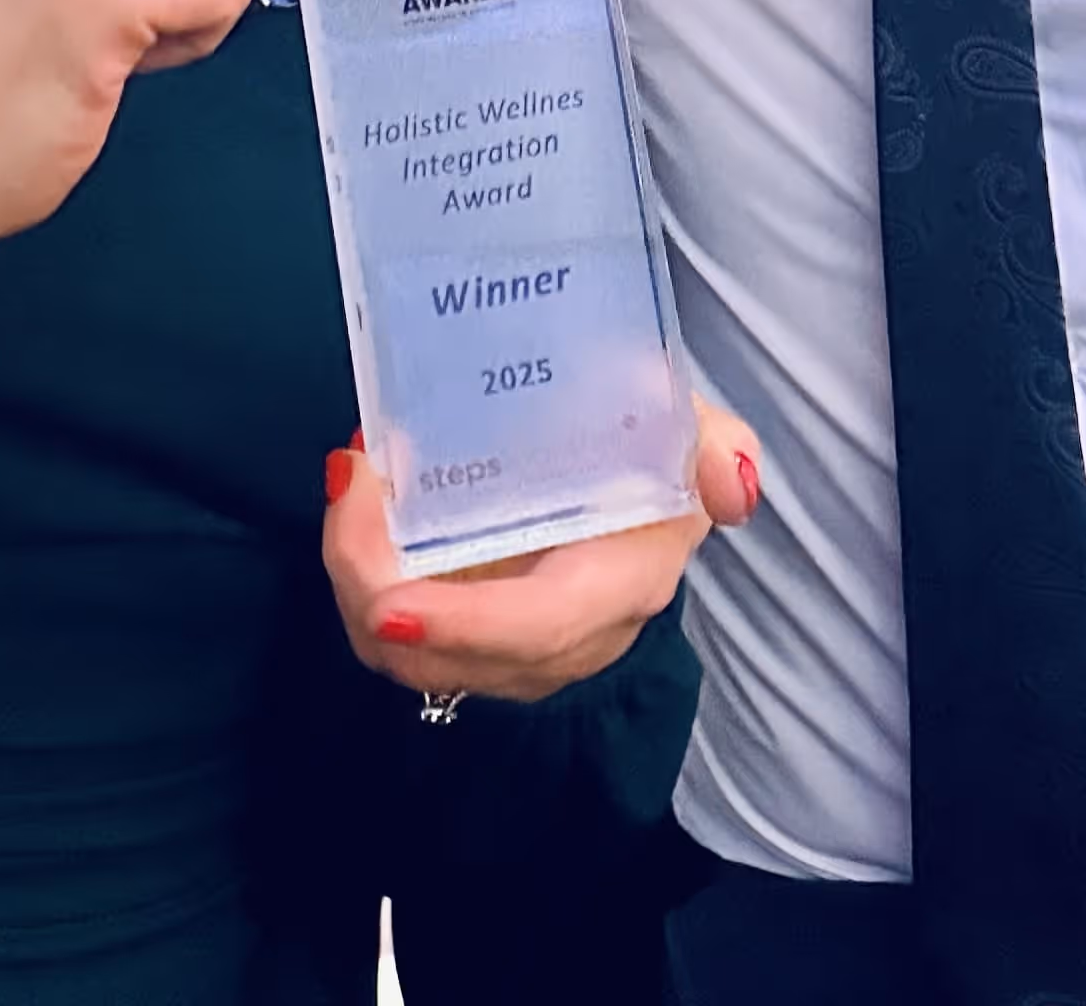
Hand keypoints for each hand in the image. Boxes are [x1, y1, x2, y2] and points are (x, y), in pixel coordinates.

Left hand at [322, 395, 763, 705]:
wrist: (640, 477)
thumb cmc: (655, 446)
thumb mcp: (693, 429)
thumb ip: (717, 448)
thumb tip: (733, 482)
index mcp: (616, 587)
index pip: (536, 630)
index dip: (461, 628)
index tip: (389, 601)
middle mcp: (563, 640)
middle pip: (452, 656)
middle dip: (374, 586)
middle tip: (352, 478)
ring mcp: (515, 651)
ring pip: (414, 656)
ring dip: (360, 579)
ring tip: (351, 482)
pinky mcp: (475, 641)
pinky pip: (405, 638)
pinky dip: (366, 581)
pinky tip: (361, 506)